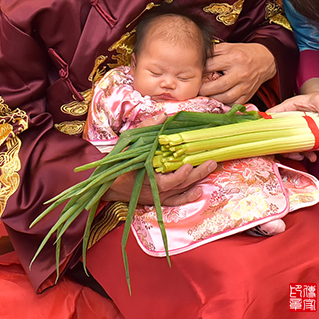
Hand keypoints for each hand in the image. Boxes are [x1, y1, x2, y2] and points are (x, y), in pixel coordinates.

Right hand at [101, 112, 216, 205]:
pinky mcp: (157, 199)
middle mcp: (153, 188)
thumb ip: (147, 128)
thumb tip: (164, 117)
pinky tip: (199, 191)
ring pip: (180, 191)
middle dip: (197, 173)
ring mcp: (156, 195)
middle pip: (179, 184)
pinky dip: (187, 197)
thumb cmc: (118, 160)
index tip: (189, 165)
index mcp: (144, 174)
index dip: (179, 175)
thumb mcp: (129, 140)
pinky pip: (175, 201)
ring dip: (197, 180)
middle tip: (211, 161)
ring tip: (210, 168)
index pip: (166, 180)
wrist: (107, 182)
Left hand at [199, 42, 276, 104]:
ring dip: (213, 98)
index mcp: (234, 58)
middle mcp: (240, 73)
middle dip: (204, 89)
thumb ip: (213, 52)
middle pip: (218, 85)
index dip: (200, 71)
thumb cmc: (244, 53)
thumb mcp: (229, 47)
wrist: (265, 60)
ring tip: (206, 95)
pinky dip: (224, 104)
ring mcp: (245, 86)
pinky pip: (234, 104)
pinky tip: (218, 100)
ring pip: (226, 97)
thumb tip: (198, 59)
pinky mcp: (248, 95)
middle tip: (197, 89)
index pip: (211, 66)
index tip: (195, 74)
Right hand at [267, 78, 318, 161]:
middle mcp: (286, 122)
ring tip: (312, 157)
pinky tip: (316, 154)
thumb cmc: (316, 99)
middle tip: (298, 156)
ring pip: (290, 145)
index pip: (270, 117)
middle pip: (279, 137)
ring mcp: (292, 131)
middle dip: (287, 150)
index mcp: (285, 110)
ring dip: (299, 154)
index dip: (267, 128)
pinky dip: (308, 153)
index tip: (272, 138)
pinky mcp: (301, 136)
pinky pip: (301, 147)